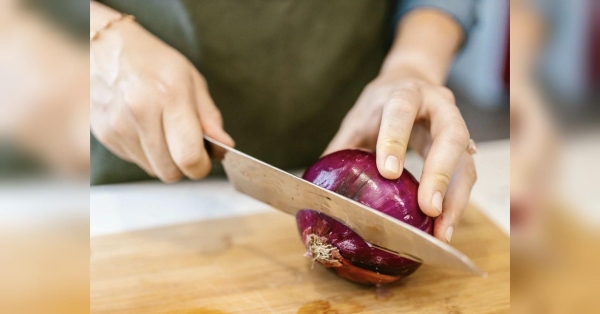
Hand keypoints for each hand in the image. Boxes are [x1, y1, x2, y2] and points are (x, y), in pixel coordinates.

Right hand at [90, 9, 232, 181]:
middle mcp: (140, 113)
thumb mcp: (191, 80)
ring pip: (152, 170)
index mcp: (169, 96)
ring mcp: (118, 125)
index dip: (201, 166)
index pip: (189, 157)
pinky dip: (145, 152)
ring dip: (164, 159)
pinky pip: (135, 161)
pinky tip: (144, 128)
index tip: (205, 158)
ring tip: (163, 130)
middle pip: (170, 172)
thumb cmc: (153, 61)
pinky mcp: (104, 134)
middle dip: (183, 165)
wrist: (105, 47)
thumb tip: (224, 146)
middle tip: (186, 145)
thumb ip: (210, 118)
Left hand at [325, 69, 475, 242]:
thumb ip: (342, 146)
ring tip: (442, 231)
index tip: (388, 173)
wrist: (412, 80)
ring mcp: (456, 125)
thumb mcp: (358, 118)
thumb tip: (317, 185)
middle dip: (440, 173)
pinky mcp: (464, 148)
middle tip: (429, 209)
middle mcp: (438, 105)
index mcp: (404, 93)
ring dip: (456, 198)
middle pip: (450, 135)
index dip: (394, 140)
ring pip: (465, 160)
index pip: (400, 110)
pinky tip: (444, 227)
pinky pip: (466, 175)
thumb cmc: (380, 104)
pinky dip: (457, 202)